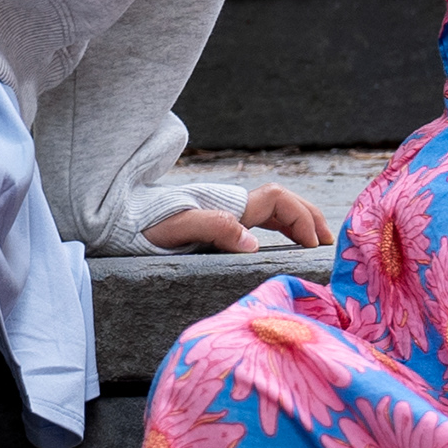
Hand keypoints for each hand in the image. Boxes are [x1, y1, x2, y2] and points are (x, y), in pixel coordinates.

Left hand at [144, 185, 334, 253]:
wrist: (120, 223)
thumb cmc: (146, 228)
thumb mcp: (177, 230)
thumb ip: (215, 229)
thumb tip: (254, 244)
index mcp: (230, 207)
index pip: (279, 200)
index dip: (302, 218)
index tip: (313, 246)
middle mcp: (233, 207)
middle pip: (283, 201)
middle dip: (309, 218)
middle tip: (327, 244)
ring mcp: (227, 215)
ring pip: (274, 211)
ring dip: (298, 223)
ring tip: (314, 246)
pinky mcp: (219, 225)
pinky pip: (260, 222)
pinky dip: (281, 229)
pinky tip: (285, 246)